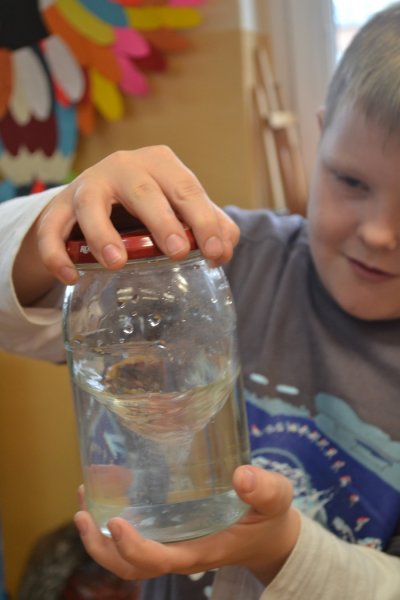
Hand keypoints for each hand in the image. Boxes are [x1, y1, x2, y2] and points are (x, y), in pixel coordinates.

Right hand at [37, 146, 239, 283]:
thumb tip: (225, 248)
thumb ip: (209, 223)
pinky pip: (52, 229)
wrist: (99, 198)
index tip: (215, 253)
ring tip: (116, 263)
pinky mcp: (59, 206)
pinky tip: (71, 278)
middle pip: (143, 190)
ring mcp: (88, 184)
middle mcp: (124, 167)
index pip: (187, 189)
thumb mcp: (180, 206)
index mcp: (160, 164)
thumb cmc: (149, 204)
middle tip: (177, 253)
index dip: (204, 220)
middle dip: (161, 221)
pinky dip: (56, 253)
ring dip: (102, 233)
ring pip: (91, 204)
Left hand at [74, 465, 300, 585]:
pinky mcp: (168, 535)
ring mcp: (172, 546)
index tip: (117, 523)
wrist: (269, 535)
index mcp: (203, 550)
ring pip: (126, 559)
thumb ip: (264, 489)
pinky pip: (134, 538)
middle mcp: (181, 553)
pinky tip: (106, 493)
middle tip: (82, 515)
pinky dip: (112, 524)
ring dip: (99, 538)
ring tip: (82, 505)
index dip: (134, 548)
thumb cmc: (269, 517)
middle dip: (102, 547)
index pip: (160, 560)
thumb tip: (242, 476)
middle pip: (131, 567)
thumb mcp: (275, 499)